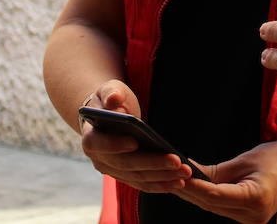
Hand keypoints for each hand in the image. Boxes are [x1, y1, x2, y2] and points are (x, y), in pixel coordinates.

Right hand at [79, 80, 199, 192]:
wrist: (110, 115)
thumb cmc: (111, 101)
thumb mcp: (109, 90)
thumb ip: (111, 94)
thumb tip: (113, 100)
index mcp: (91, 138)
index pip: (100, 144)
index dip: (115, 144)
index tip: (135, 142)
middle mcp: (100, 159)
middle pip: (126, 164)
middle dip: (152, 163)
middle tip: (176, 161)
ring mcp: (114, 171)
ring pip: (138, 178)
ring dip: (162, 177)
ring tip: (184, 173)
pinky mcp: (127, 176)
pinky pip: (144, 184)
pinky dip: (161, 184)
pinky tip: (178, 182)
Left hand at [175, 137, 276, 223]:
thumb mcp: (246, 159)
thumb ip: (217, 172)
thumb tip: (189, 172)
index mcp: (255, 198)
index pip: (214, 195)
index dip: (193, 185)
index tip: (177, 174)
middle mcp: (253, 215)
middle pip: (211, 204)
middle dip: (189, 189)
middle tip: (168, 173)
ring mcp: (252, 220)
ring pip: (214, 207)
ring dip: (195, 194)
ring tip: (176, 178)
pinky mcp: (250, 218)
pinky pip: (222, 207)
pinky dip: (208, 196)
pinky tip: (194, 185)